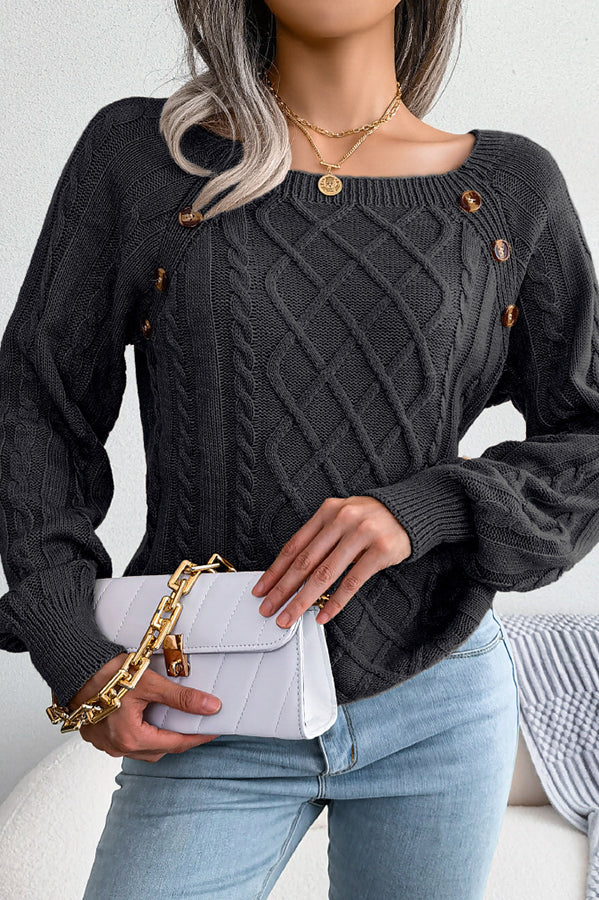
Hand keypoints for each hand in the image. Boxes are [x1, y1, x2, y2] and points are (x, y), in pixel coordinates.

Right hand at [67, 652, 222, 761]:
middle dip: (178, 739)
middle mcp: (116, 746)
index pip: (175, 743)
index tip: (212, 730)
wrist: (73, 666)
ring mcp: (104, 743)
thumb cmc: (106, 674)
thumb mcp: (150, 684)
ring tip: (174, 721)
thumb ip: (182, 698)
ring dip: (158, 737)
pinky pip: (125, 741)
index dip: (197, 736)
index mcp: (130, 738)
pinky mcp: (97, 734)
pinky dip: (141, 733)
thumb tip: (210, 706)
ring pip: (141, 748)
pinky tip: (147, 719)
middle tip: (196, 725)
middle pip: (158, 750)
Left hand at [250, 495, 410, 628]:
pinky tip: (323, 615)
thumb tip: (293, 572)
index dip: (275, 570)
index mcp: (327, 512)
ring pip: (325, 574)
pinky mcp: (380, 551)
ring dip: (303, 600)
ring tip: (289, 616)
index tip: (261, 589)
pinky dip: (335, 601)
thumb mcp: (342, 517)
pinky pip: (352, 581)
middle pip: (305, 562)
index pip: (294, 546)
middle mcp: (342, 520)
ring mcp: (362, 535)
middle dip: (283, 589)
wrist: (410, 510)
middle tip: (268, 608)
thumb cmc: (371, 518)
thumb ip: (321, 538)